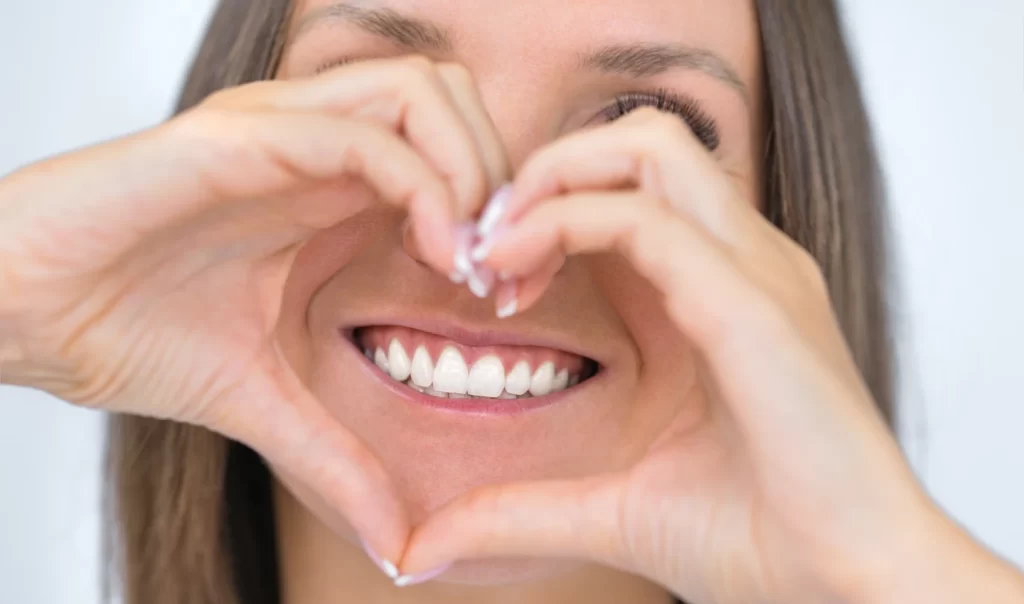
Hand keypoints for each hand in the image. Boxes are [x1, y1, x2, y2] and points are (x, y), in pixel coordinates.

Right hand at [0, 56, 508, 565]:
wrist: (24, 315)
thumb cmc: (131, 332)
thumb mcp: (266, 400)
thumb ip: (339, 455)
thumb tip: (399, 543)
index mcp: (331, 187)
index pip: (454, 147)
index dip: (502, 211)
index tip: (509, 293)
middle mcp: (317, 142)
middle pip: (456, 96)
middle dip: (503, 172)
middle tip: (505, 266)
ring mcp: (282, 129)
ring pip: (424, 90)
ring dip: (473, 169)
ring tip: (469, 260)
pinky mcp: (240, 138)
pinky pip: (361, 130)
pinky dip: (424, 183)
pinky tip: (436, 254)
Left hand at [396, 108, 992, 601]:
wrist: (852, 589)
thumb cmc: (761, 539)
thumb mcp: (614, 508)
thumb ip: (522, 510)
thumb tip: (427, 549)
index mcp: (720, 290)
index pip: (632, 189)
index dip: (549, 210)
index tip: (492, 279)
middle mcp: (744, 263)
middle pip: (642, 140)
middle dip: (549, 170)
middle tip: (489, 246)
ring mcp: (756, 273)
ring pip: (650, 148)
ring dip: (556, 181)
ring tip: (500, 253)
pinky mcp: (753, 305)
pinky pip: (648, 220)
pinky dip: (568, 223)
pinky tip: (517, 277)